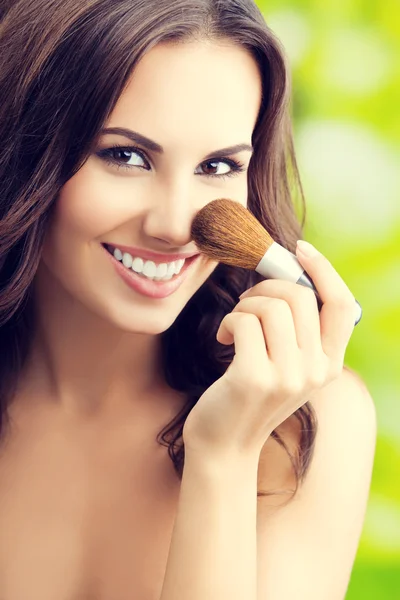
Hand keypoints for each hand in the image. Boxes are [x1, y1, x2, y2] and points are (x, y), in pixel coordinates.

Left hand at [182, 242, 357, 460]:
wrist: (225, 442)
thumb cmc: (252, 393)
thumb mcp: (288, 365)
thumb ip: (300, 329)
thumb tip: (290, 271)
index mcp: (330, 364)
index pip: (341, 303)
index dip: (323, 269)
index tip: (299, 250)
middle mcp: (316, 371)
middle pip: (300, 296)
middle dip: (266, 286)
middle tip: (246, 303)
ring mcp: (288, 377)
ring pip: (271, 305)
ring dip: (244, 304)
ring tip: (235, 324)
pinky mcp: (255, 378)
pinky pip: (244, 320)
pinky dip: (229, 320)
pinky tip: (223, 338)